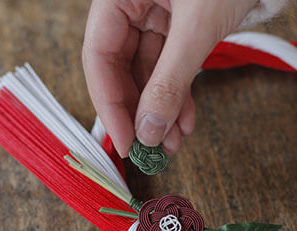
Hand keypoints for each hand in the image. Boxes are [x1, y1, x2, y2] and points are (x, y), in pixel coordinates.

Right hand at [82, 0, 256, 155]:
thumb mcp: (198, 26)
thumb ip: (171, 79)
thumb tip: (149, 129)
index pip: (98, 55)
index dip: (109, 102)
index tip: (125, 140)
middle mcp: (132, 3)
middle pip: (122, 67)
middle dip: (141, 111)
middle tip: (152, 149)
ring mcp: (156, 13)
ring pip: (148, 71)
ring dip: (161, 109)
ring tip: (174, 141)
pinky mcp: (180, 24)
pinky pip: (171, 65)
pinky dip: (180, 94)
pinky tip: (187, 120)